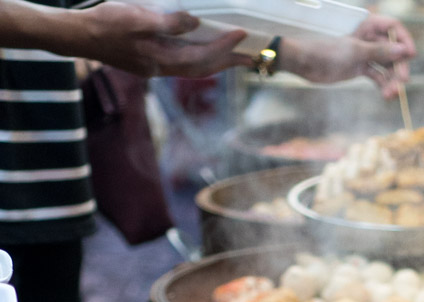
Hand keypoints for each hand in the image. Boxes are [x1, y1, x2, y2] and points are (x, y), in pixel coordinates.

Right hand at [73, 3, 251, 76]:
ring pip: (193, 68)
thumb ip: (168, 23)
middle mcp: (161, 68)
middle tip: (251, 57)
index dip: (224, 46)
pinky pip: (181, 62)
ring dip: (215, 62)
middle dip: (228, 62)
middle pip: (203, 68)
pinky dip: (197, 58)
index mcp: (161, 59)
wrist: (78, 36)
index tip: (242, 34)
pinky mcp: (148, 61)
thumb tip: (194, 23)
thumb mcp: (138, 18)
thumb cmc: (105, 23)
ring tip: (233, 56)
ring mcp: (155, 67)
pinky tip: (202, 51)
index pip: (201, 56)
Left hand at [279, 14, 414, 98]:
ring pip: (386, 66)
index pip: (394, 28)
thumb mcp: (355, 51)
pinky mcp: (361, 68)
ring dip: (391, 80)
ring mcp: (366, 54)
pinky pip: (377, 76)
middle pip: (393, 51)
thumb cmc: (327, 51)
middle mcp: (370, 38)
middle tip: (401, 83)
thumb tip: (403, 51)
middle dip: (398, 67)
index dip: (404, 41)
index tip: (411, 55)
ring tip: (391, 95)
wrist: (306, 64)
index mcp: (368, 25)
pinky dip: (382, 85)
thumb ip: (380, 52)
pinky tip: (386, 95)